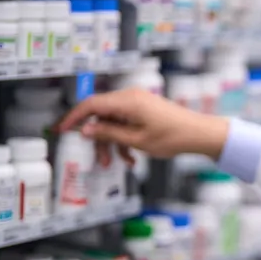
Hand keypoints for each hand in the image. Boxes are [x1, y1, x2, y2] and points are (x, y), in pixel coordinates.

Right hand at [57, 89, 229, 165]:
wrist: (199, 133)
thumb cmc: (172, 137)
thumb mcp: (136, 140)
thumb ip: (109, 134)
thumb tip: (86, 130)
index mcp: (127, 101)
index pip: (91, 105)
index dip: (73, 117)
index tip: (61, 130)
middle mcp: (130, 97)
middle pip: (101, 115)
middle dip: (99, 139)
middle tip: (99, 159)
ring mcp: (137, 102)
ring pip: (113, 121)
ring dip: (113, 143)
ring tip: (120, 162)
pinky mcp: (144, 109)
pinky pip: (125, 122)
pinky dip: (125, 138)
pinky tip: (131, 157)